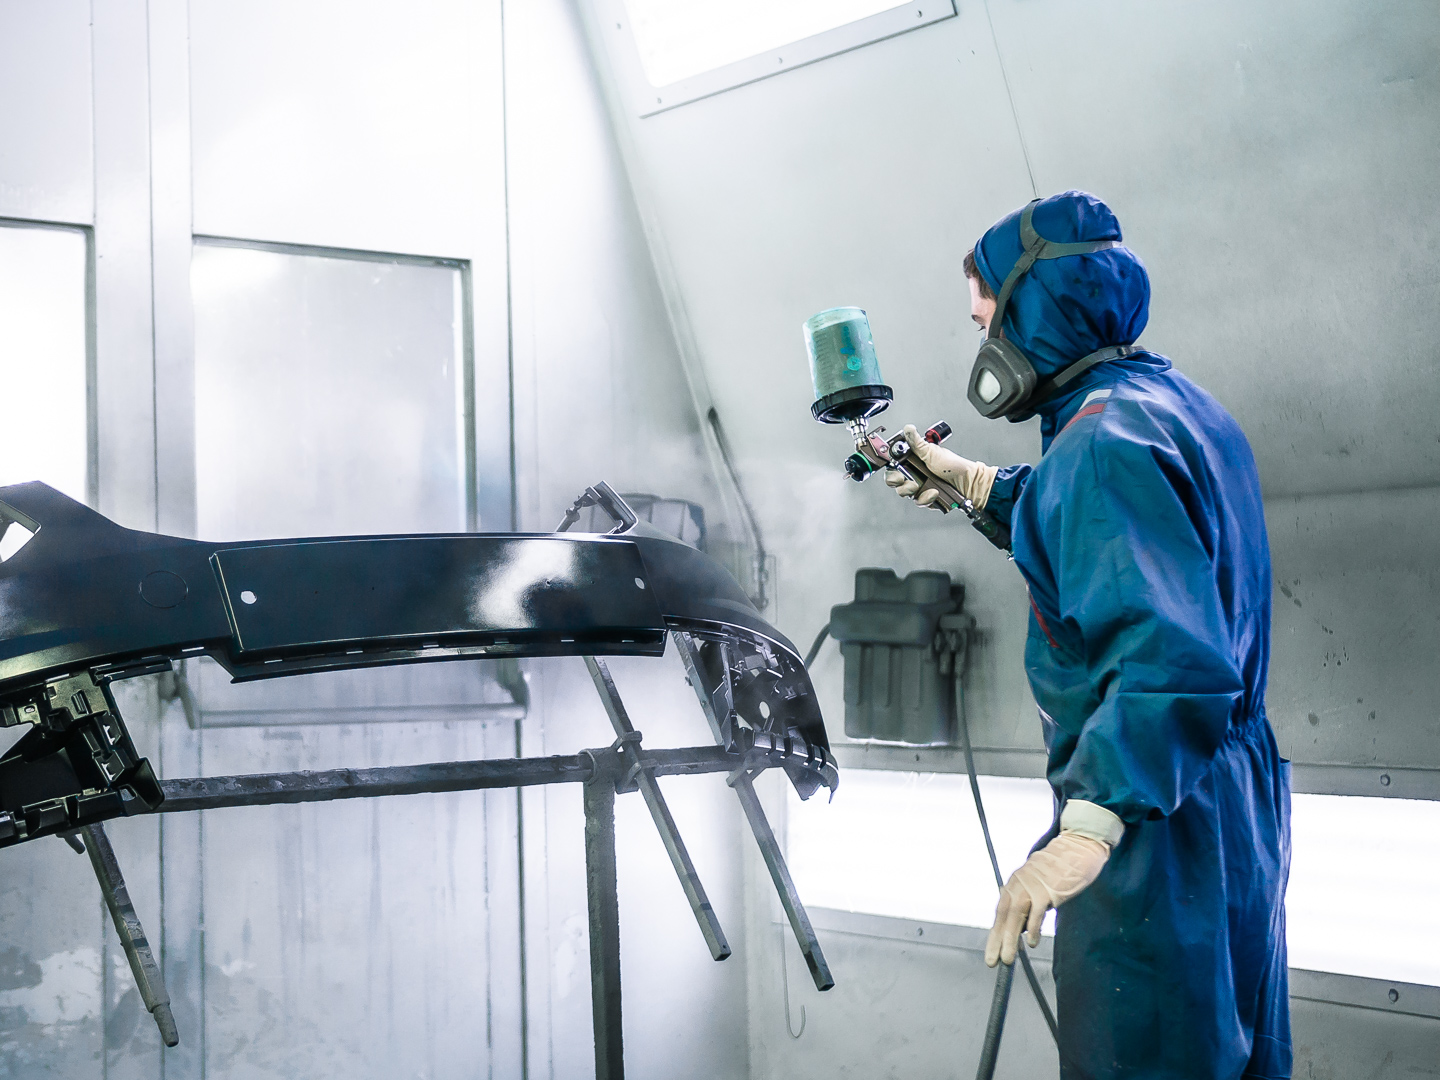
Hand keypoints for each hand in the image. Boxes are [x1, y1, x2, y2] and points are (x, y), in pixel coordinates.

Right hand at [884, 426, 998, 508]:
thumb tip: (908, 428)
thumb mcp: (932, 452)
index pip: (893, 466)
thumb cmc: (953, 466)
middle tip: (907, 480)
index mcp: (913, 461)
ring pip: (904, 493)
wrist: (968, 483)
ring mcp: (920, 487)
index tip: (895, 469)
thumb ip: (916, 442)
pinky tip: (934, 492)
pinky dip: (926, 498)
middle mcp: (914, 474)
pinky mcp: (926, 498)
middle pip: (894, 481)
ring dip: (911, 491)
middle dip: (898, 482)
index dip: (891, 469)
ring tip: (922, 486)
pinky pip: (918, 502)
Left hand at [984, 832, 1109, 966]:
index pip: (1001, 913)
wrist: (1076, 849)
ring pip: (1015, 915)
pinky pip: (1036, 912)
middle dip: (996, 940)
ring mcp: (1032, 886)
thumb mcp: (1037, 884)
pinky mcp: (1047, 889)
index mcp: (1015, 884)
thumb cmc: (1059, 870)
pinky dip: (1033, 928)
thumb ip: (1028, 902)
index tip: (991, 953)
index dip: (994, 934)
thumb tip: (1022, 927)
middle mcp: (1018, 884)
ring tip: (1008, 958)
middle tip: (992, 961)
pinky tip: (1031, 943)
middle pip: (1003, 915)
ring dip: (1010, 939)